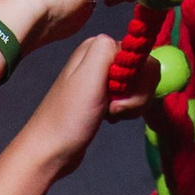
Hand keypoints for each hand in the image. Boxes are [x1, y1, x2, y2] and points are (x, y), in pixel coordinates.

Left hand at [12, 35, 135, 177]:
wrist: (51, 150)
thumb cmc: (68, 117)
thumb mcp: (87, 77)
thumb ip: (106, 51)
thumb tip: (126, 44)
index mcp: (98, 47)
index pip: (141, 55)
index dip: (138, 79)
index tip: (119, 96)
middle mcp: (101, 57)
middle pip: (144, 71)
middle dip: (137, 94)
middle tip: (115, 109)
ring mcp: (104, 77)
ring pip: (139, 86)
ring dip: (132, 104)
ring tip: (110, 114)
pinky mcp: (105, 95)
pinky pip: (130, 97)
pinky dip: (126, 110)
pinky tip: (109, 117)